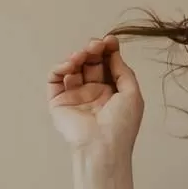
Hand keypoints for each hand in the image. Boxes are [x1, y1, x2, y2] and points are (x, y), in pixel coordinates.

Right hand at [47, 34, 142, 159]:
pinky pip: (55, 78)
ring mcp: (75, 96)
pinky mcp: (58, 101)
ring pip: (73, 67)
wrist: (103, 147)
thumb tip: (113, 50)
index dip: (107, 50)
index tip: (111, 41)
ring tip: (83, 55)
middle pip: (90, 62)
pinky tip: (71, 65)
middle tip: (96, 46)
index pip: (107, 64)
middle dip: (93, 50)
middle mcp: (93, 93)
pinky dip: (61, 67)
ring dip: (78, 56)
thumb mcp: (132, 94)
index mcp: (111, 93)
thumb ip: (123, 70)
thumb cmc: (122, 126)